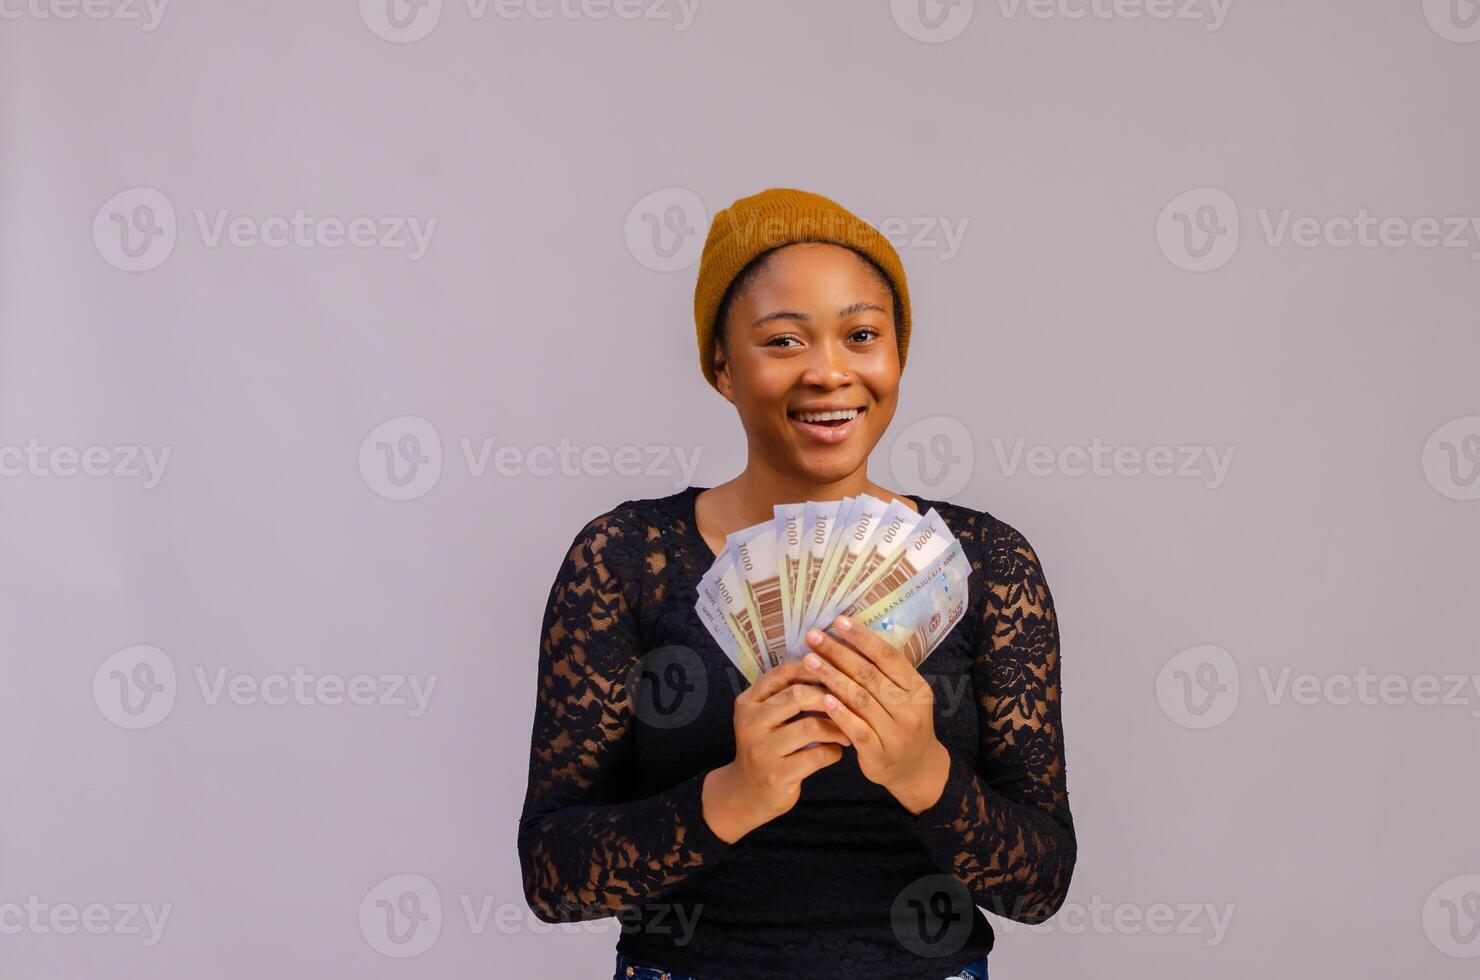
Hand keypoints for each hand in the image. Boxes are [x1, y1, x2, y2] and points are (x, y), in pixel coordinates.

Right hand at [702, 659, 851, 842]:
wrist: (748, 793)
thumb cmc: (767, 747)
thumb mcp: (765, 717)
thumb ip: (786, 695)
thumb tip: (829, 666)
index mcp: (747, 702)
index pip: (783, 674)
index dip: (814, 669)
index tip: (837, 672)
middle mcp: (750, 723)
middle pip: (798, 696)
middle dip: (829, 698)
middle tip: (850, 703)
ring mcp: (761, 750)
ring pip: (810, 726)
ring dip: (836, 727)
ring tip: (848, 730)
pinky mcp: (776, 775)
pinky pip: (816, 755)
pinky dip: (833, 752)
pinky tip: (837, 751)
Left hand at [799, 614, 951, 814]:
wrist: (916, 769)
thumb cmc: (902, 724)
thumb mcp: (905, 697)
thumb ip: (883, 673)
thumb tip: (848, 637)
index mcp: (917, 689)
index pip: (888, 656)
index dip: (862, 637)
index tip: (838, 621)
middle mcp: (910, 709)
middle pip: (869, 675)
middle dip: (838, 652)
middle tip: (813, 636)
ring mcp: (896, 733)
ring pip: (860, 699)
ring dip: (831, 677)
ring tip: (808, 660)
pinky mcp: (880, 754)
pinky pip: (857, 729)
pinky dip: (839, 712)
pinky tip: (822, 698)